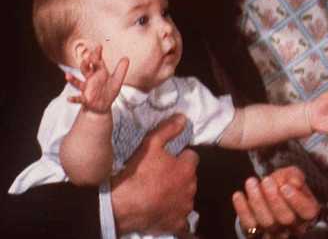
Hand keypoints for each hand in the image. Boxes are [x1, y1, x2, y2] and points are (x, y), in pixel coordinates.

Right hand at [66, 46, 128, 112]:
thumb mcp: (117, 80)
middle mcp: (91, 79)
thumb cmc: (108, 91)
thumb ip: (121, 70)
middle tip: (86, 58)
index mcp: (99, 73)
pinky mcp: (85, 99)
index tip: (98, 46)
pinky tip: (69, 98)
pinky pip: (79, 99)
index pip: (97, 62)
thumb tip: (126, 58)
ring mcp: (86, 89)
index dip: (97, 55)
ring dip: (73, 80)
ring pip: (78, 83)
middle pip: (86, 70)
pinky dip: (74, 99)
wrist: (103, 106)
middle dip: (85, 64)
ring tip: (67, 75)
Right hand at [111, 114, 198, 235]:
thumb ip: (169, 129)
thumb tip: (184, 118)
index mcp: (187, 168)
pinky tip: (164, 210)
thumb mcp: (150, 144)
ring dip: (177, 193)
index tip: (168, 159)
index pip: (192, 157)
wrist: (121, 206)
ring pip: (186, 196)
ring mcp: (185, 207)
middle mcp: (191, 187)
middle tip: (161, 175)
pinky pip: (182, 219)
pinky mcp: (177, 223)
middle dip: (179, 175)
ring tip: (159, 192)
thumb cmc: (137, 173)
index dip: (180, 156)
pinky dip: (175, 214)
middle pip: (189, 177)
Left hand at [232, 166, 319, 237]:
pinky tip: (239, 195)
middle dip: (274, 198)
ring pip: (266, 222)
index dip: (296, 200)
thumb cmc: (285, 186)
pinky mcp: (255, 232)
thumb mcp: (292, 176)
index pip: (306, 211)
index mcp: (308, 212)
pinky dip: (242, 210)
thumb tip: (294, 182)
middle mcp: (292, 226)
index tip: (285, 186)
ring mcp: (274, 231)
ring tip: (251, 182)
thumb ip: (295, 176)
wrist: (271, 197)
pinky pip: (248, 225)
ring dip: (257, 200)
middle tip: (266, 180)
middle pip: (285, 218)